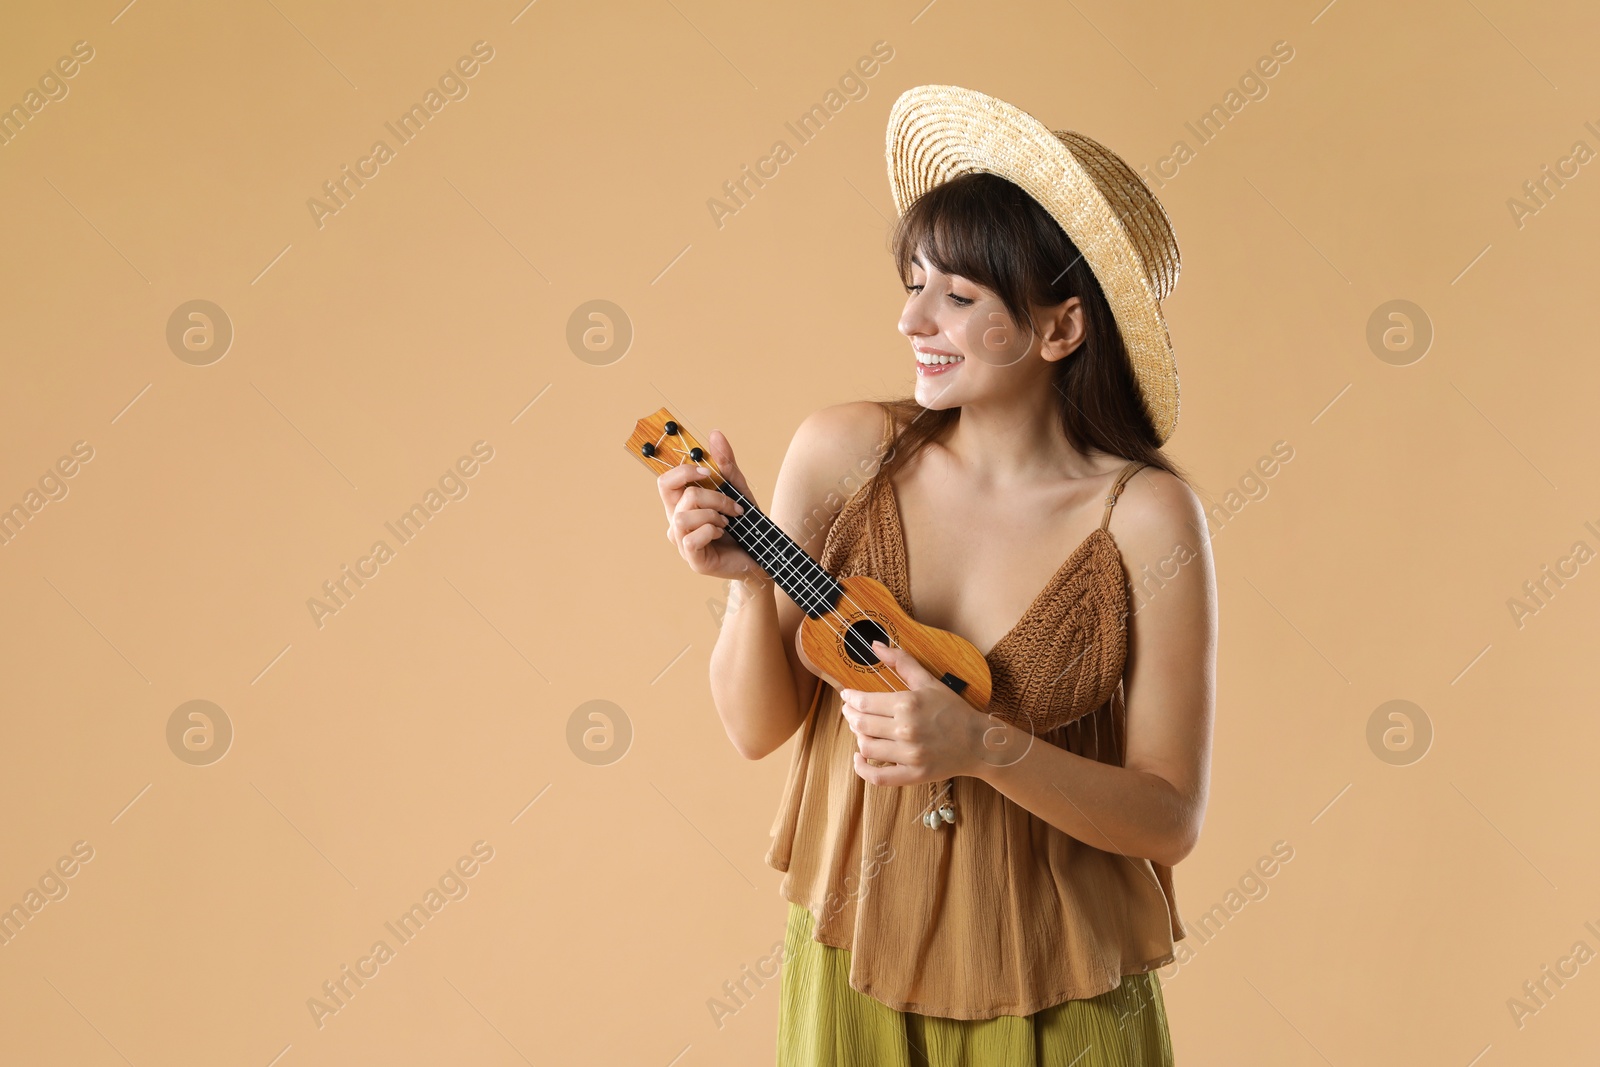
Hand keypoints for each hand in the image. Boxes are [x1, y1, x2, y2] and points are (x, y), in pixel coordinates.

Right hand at [655, 429, 767, 582]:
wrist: (762, 555)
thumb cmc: (745, 523)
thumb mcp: (738, 489)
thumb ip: (725, 463)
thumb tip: (714, 433)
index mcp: (682, 504)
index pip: (664, 481)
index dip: (683, 471)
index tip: (708, 473)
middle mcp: (676, 522)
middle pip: (677, 495)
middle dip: (712, 496)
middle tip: (732, 507)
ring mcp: (682, 543)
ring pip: (682, 517)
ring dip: (713, 515)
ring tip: (727, 523)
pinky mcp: (693, 560)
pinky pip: (690, 539)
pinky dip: (710, 532)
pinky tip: (722, 534)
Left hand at [840, 641, 995, 786]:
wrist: (978, 742)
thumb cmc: (953, 710)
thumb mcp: (929, 681)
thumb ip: (902, 662)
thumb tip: (876, 645)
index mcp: (908, 704)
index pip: (865, 702)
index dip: (850, 698)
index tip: (847, 696)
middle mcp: (906, 730)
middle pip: (861, 724)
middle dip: (850, 715)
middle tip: (850, 711)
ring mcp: (909, 755)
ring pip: (866, 747)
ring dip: (857, 737)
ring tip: (860, 729)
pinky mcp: (912, 775)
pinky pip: (878, 777)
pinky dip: (862, 769)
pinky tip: (859, 758)